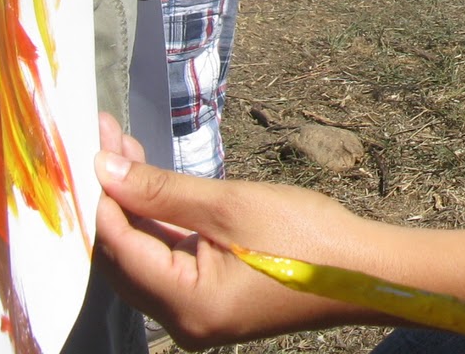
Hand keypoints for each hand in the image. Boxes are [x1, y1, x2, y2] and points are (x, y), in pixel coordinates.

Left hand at [93, 114, 373, 347]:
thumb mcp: (231, 204)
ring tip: (130, 154)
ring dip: (136, 208)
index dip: (106, 194)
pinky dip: (161, 227)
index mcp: (185, 304)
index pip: (120, 247)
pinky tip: (159, 190)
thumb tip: (105, 169)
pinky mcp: (214, 304)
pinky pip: (171, 266)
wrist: (365, 270)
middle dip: (116, 198)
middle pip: (125, 259)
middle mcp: (182, 321)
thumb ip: (163, 190)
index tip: (99, 143)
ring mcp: (198, 316)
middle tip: (112, 141)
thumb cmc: (305, 235)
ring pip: (146, 259)